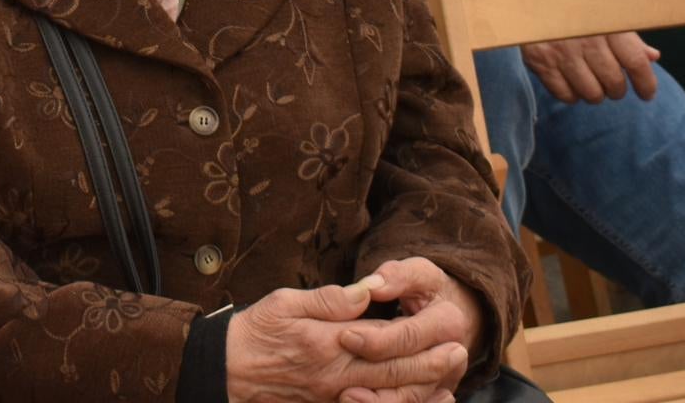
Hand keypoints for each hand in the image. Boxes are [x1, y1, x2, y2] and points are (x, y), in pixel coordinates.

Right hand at [226, 270, 471, 402]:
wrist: (226, 369)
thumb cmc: (254, 331)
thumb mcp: (286, 301)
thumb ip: (329, 300)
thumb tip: (365, 293)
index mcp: (329, 344)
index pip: (383, 343)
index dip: (418, 340)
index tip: (446, 331)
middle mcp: (335, 375)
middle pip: (393, 375)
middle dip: (430, 367)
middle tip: (458, 354)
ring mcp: (331, 395)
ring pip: (384, 398)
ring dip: (418, 391)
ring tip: (447, 382)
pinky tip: (409, 399)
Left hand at [343, 258, 485, 399]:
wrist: (450, 314)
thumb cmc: (426, 290)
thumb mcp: (417, 273)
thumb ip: (397, 276)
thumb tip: (372, 287)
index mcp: (448, 323)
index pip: (409, 337)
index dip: (377, 340)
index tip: (346, 336)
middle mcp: (451, 358)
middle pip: (411, 373)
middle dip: (374, 374)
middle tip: (337, 370)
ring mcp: (443, 381)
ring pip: (412, 398)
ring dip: (379, 400)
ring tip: (345, 396)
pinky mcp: (432, 394)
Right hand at [518, 0, 660, 101]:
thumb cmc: (576, 0)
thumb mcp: (605, 11)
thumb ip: (629, 37)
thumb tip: (652, 57)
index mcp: (607, 23)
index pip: (635, 62)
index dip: (646, 84)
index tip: (647, 94)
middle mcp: (586, 38)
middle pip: (614, 83)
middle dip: (617, 90)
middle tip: (613, 85)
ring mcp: (562, 51)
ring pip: (591, 93)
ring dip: (596, 94)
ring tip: (592, 83)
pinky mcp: (540, 61)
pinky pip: (565, 95)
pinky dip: (573, 95)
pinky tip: (572, 83)